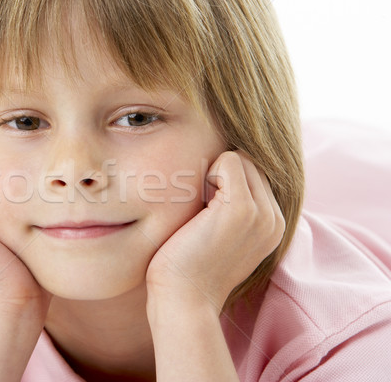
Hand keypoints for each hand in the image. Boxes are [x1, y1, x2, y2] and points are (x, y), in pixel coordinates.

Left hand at [146, 151, 284, 311]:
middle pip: (250, 162)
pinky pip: (230, 160)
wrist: (183, 299)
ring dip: (213, 175)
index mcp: (273, 225)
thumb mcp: (222, 236)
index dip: (225, 182)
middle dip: (220, 175)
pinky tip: (198, 207)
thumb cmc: (189, 266)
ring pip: (240, 158)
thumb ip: (233, 209)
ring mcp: (262, 213)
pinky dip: (208, 174)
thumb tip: (220, 171)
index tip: (207, 213)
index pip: (256, 174)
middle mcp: (275, 219)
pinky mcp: (243, 208)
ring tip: (201, 211)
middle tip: (201, 211)